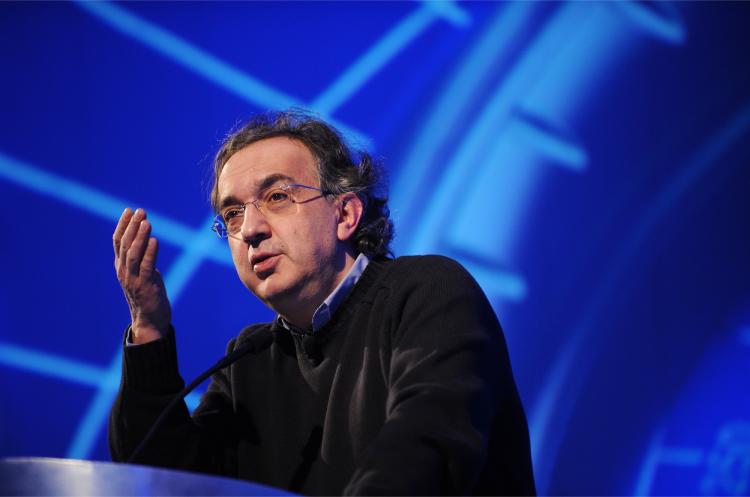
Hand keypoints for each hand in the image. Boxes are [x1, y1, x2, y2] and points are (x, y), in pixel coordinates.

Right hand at [113, 208, 171, 343]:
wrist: (149, 320)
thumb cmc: (148, 294)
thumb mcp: (142, 272)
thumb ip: (141, 258)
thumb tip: (147, 239)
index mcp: (121, 266)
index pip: (117, 242)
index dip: (123, 225)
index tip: (129, 210)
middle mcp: (124, 271)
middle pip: (124, 244)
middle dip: (132, 226)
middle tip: (140, 211)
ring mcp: (133, 279)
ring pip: (133, 254)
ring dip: (140, 237)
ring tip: (147, 222)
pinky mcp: (145, 286)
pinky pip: (147, 266)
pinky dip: (150, 253)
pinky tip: (155, 240)